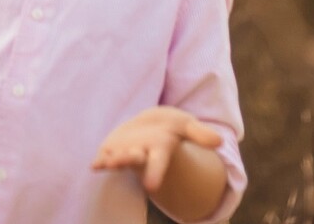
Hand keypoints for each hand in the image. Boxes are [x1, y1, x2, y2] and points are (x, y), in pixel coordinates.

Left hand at [91, 107, 223, 193]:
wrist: (152, 126)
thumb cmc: (172, 127)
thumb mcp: (187, 126)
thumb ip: (200, 133)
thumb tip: (219, 141)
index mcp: (160, 151)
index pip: (158, 164)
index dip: (155, 174)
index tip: (151, 186)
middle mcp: (142, 155)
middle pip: (135, 160)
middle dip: (128, 160)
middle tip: (121, 161)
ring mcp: (126, 154)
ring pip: (118, 160)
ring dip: (113, 162)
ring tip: (105, 163)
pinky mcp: (112, 150)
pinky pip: (104, 157)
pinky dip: (100, 162)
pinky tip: (94, 166)